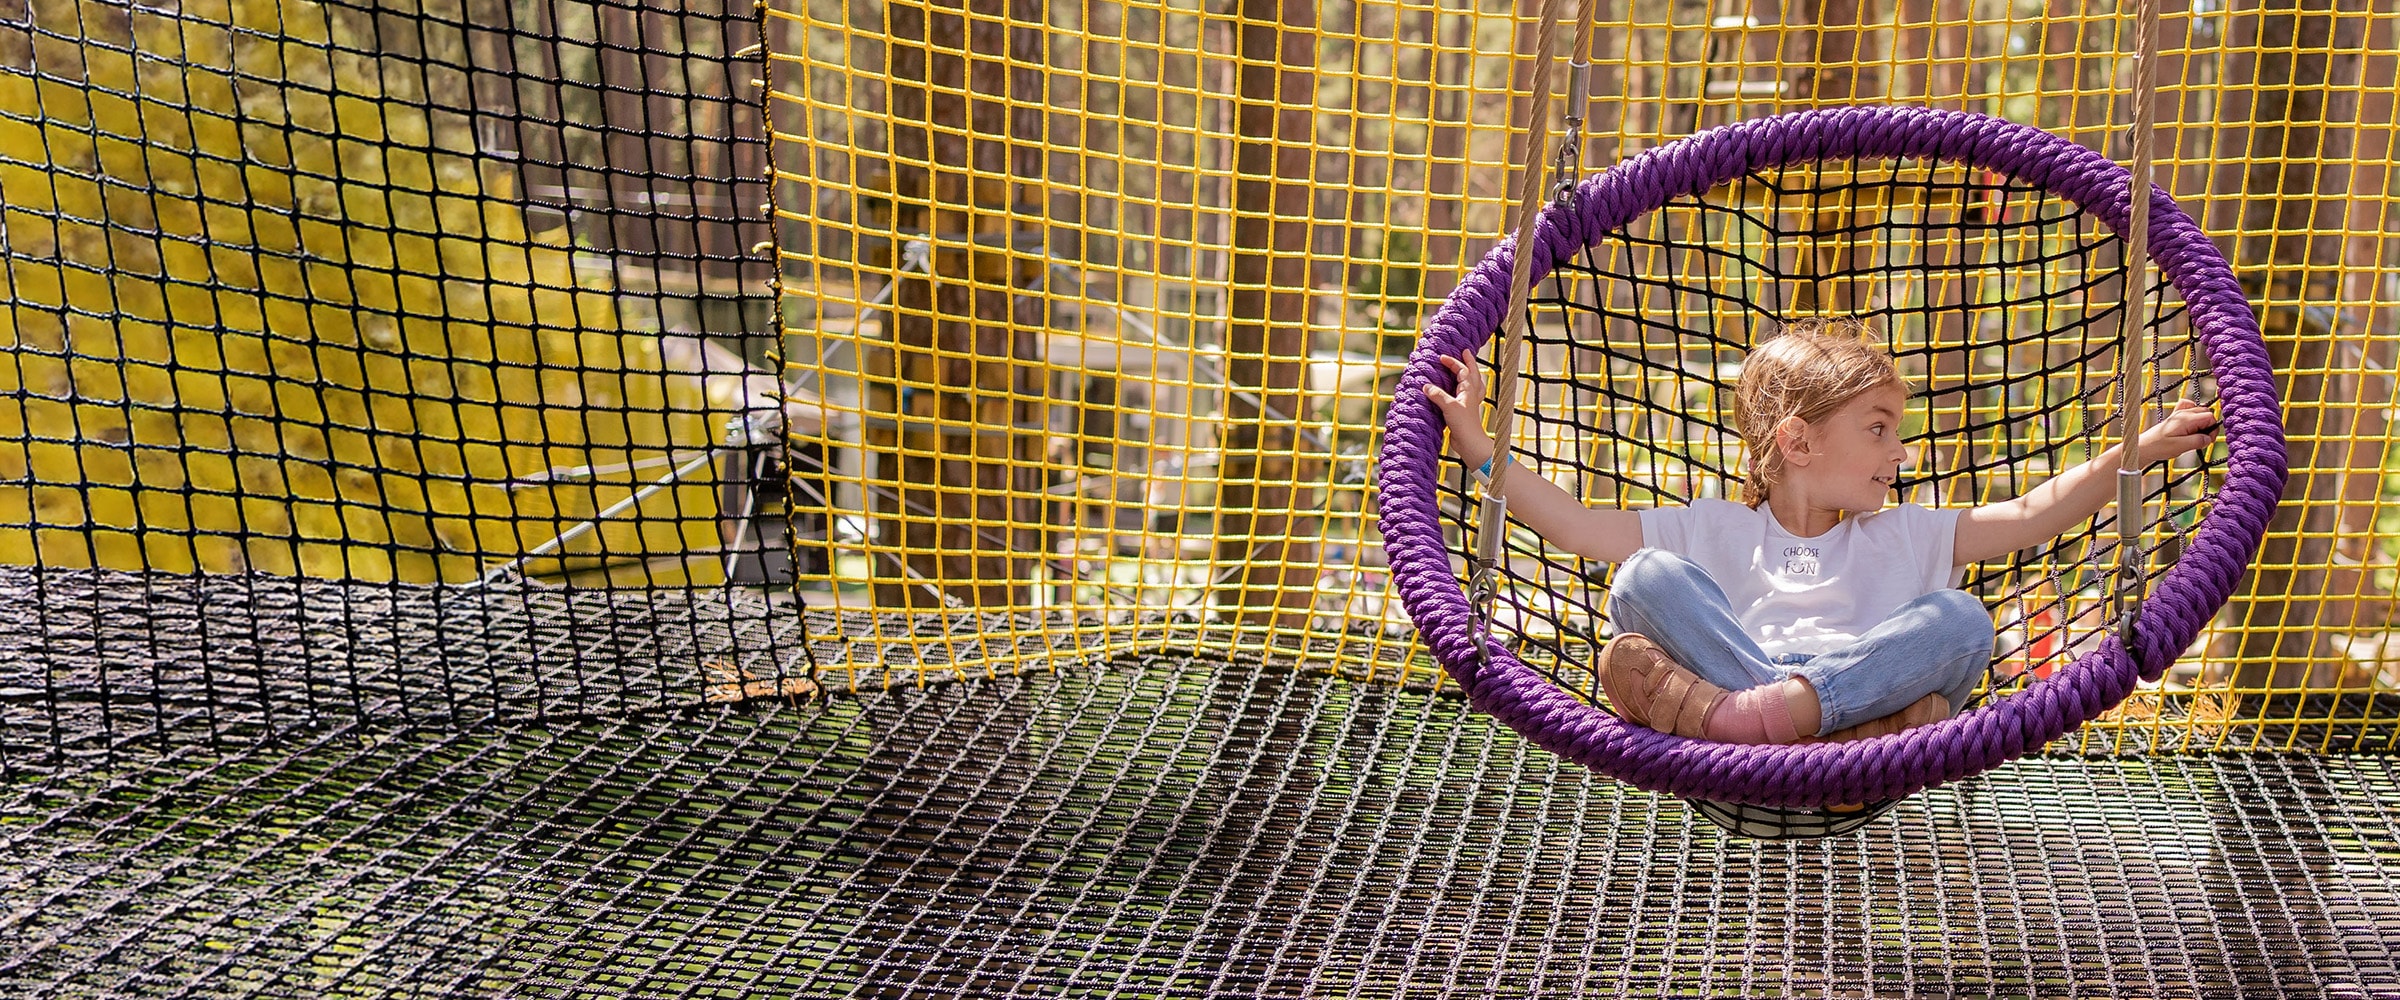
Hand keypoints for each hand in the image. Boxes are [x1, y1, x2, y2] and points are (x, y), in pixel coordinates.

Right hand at [1423, 349, 1494, 464]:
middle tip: (1464, 352)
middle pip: (1472, 374)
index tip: (1442, 357)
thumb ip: (1437, 395)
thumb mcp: (1449, 407)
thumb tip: (1426, 386)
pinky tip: (1456, 392)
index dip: (1453, 362)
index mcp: (1469, 390)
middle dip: (1468, 362)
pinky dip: (1461, 390)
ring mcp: (1468, 403)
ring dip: (1469, 375)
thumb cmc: (1464, 424)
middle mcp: (1471, 394)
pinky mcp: (1464, 412)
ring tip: (1466, 369)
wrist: (1470, 443)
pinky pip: (1464, 395)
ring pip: (1472, 384)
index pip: (1463, 370)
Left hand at [2137, 399, 2219, 462]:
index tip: (2207, 441)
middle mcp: (2183, 413)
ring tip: (2195, 435)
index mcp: (2186, 419)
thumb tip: (2208, 438)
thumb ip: (2197, 441)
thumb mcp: (2181, 447)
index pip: (2209, 416)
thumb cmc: (2159, 447)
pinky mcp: (2175, 417)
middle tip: (2202, 440)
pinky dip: (2193, 415)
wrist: (2144, 447)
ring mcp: (2178, 414)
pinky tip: (2191, 425)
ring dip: (2202, 423)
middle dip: (2209, 426)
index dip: (2212, 429)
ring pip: (2199, 411)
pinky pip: (2188, 408)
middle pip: (2206, 412)